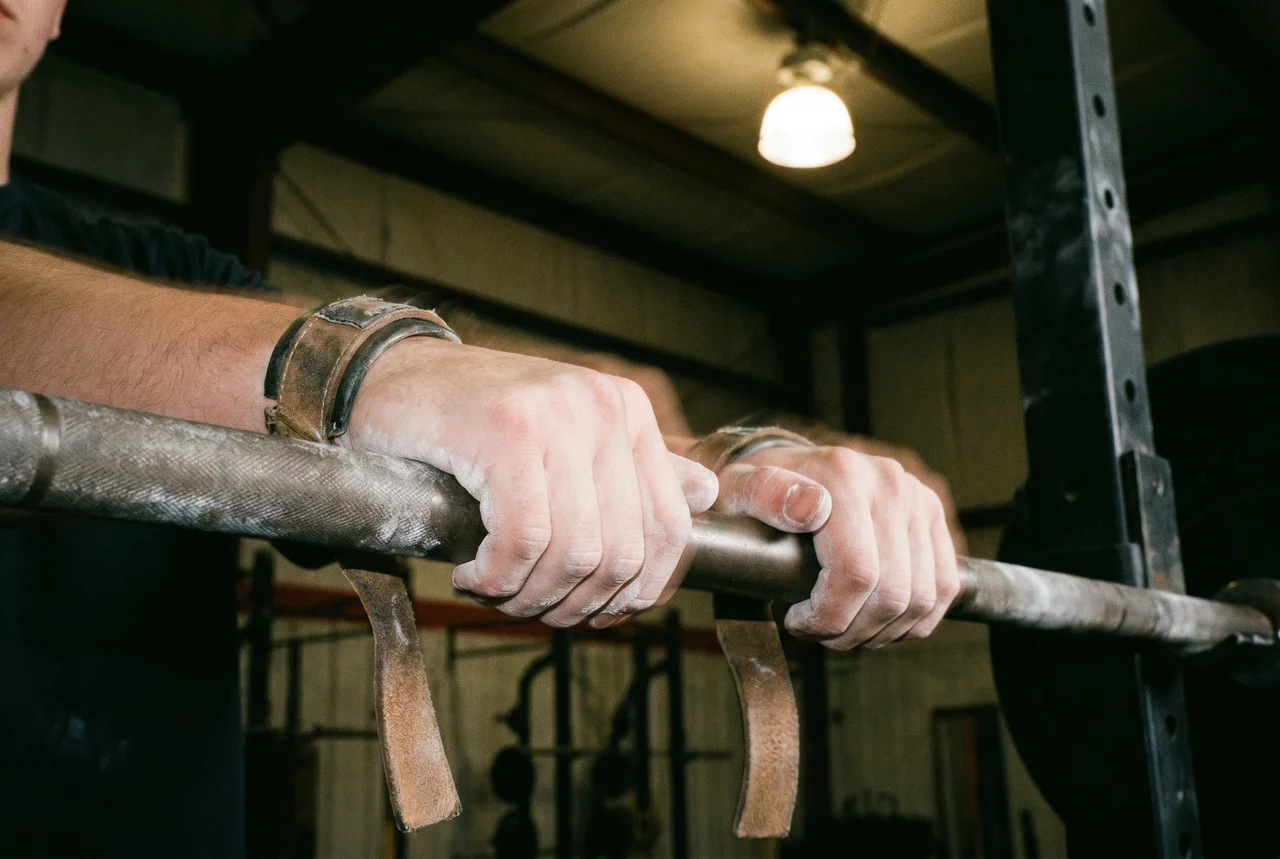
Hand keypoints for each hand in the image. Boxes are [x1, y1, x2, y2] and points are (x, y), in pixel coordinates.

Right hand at [341, 338, 718, 627]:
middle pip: (620, 552)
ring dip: (530, 596)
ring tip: (496, 591)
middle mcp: (604, 408)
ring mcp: (559, 416)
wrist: (392, 376)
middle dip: (574, 603)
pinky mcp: (507, 432)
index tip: (595, 613)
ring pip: (575, 553)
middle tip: (530, 608)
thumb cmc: (475, 419)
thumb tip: (707, 493)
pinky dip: (498, 577)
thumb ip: (634, 469)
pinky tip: (471, 572)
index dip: (638, 590)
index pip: (669, 527)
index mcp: (628, 412)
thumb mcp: (565, 440)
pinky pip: (525, 539)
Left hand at [716, 444, 959, 648]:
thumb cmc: (757, 491)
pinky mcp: (932, 515)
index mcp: (843, 475)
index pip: (856, 572)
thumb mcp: (738, 489)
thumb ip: (763, 495)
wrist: (788, 469)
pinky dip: (913, 620)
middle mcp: (888, 481)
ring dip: (881, 630)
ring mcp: (916, 497)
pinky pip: (943, 588)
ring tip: (844, 625)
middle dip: (852, 630)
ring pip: (920, 599)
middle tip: (820, 631)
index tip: (797, 620)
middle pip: (891, 594)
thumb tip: (808, 509)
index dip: (828, 615)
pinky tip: (876, 620)